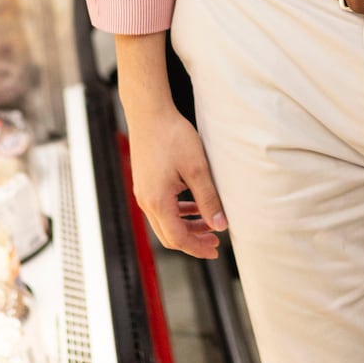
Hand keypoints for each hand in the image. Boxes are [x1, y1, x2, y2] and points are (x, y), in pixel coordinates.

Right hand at [127, 96, 227, 258]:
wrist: (149, 113)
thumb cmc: (172, 135)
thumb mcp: (197, 168)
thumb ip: (208, 199)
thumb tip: (220, 225)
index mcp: (157, 201)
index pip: (178, 238)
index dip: (197, 248)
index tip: (214, 250)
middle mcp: (146, 201)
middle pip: (169, 236)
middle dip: (192, 242)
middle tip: (214, 243)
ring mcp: (143, 193)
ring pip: (165, 223)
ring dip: (187, 228)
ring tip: (209, 225)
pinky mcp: (145, 184)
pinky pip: (161, 209)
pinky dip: (178, 214)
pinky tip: (194, 207)